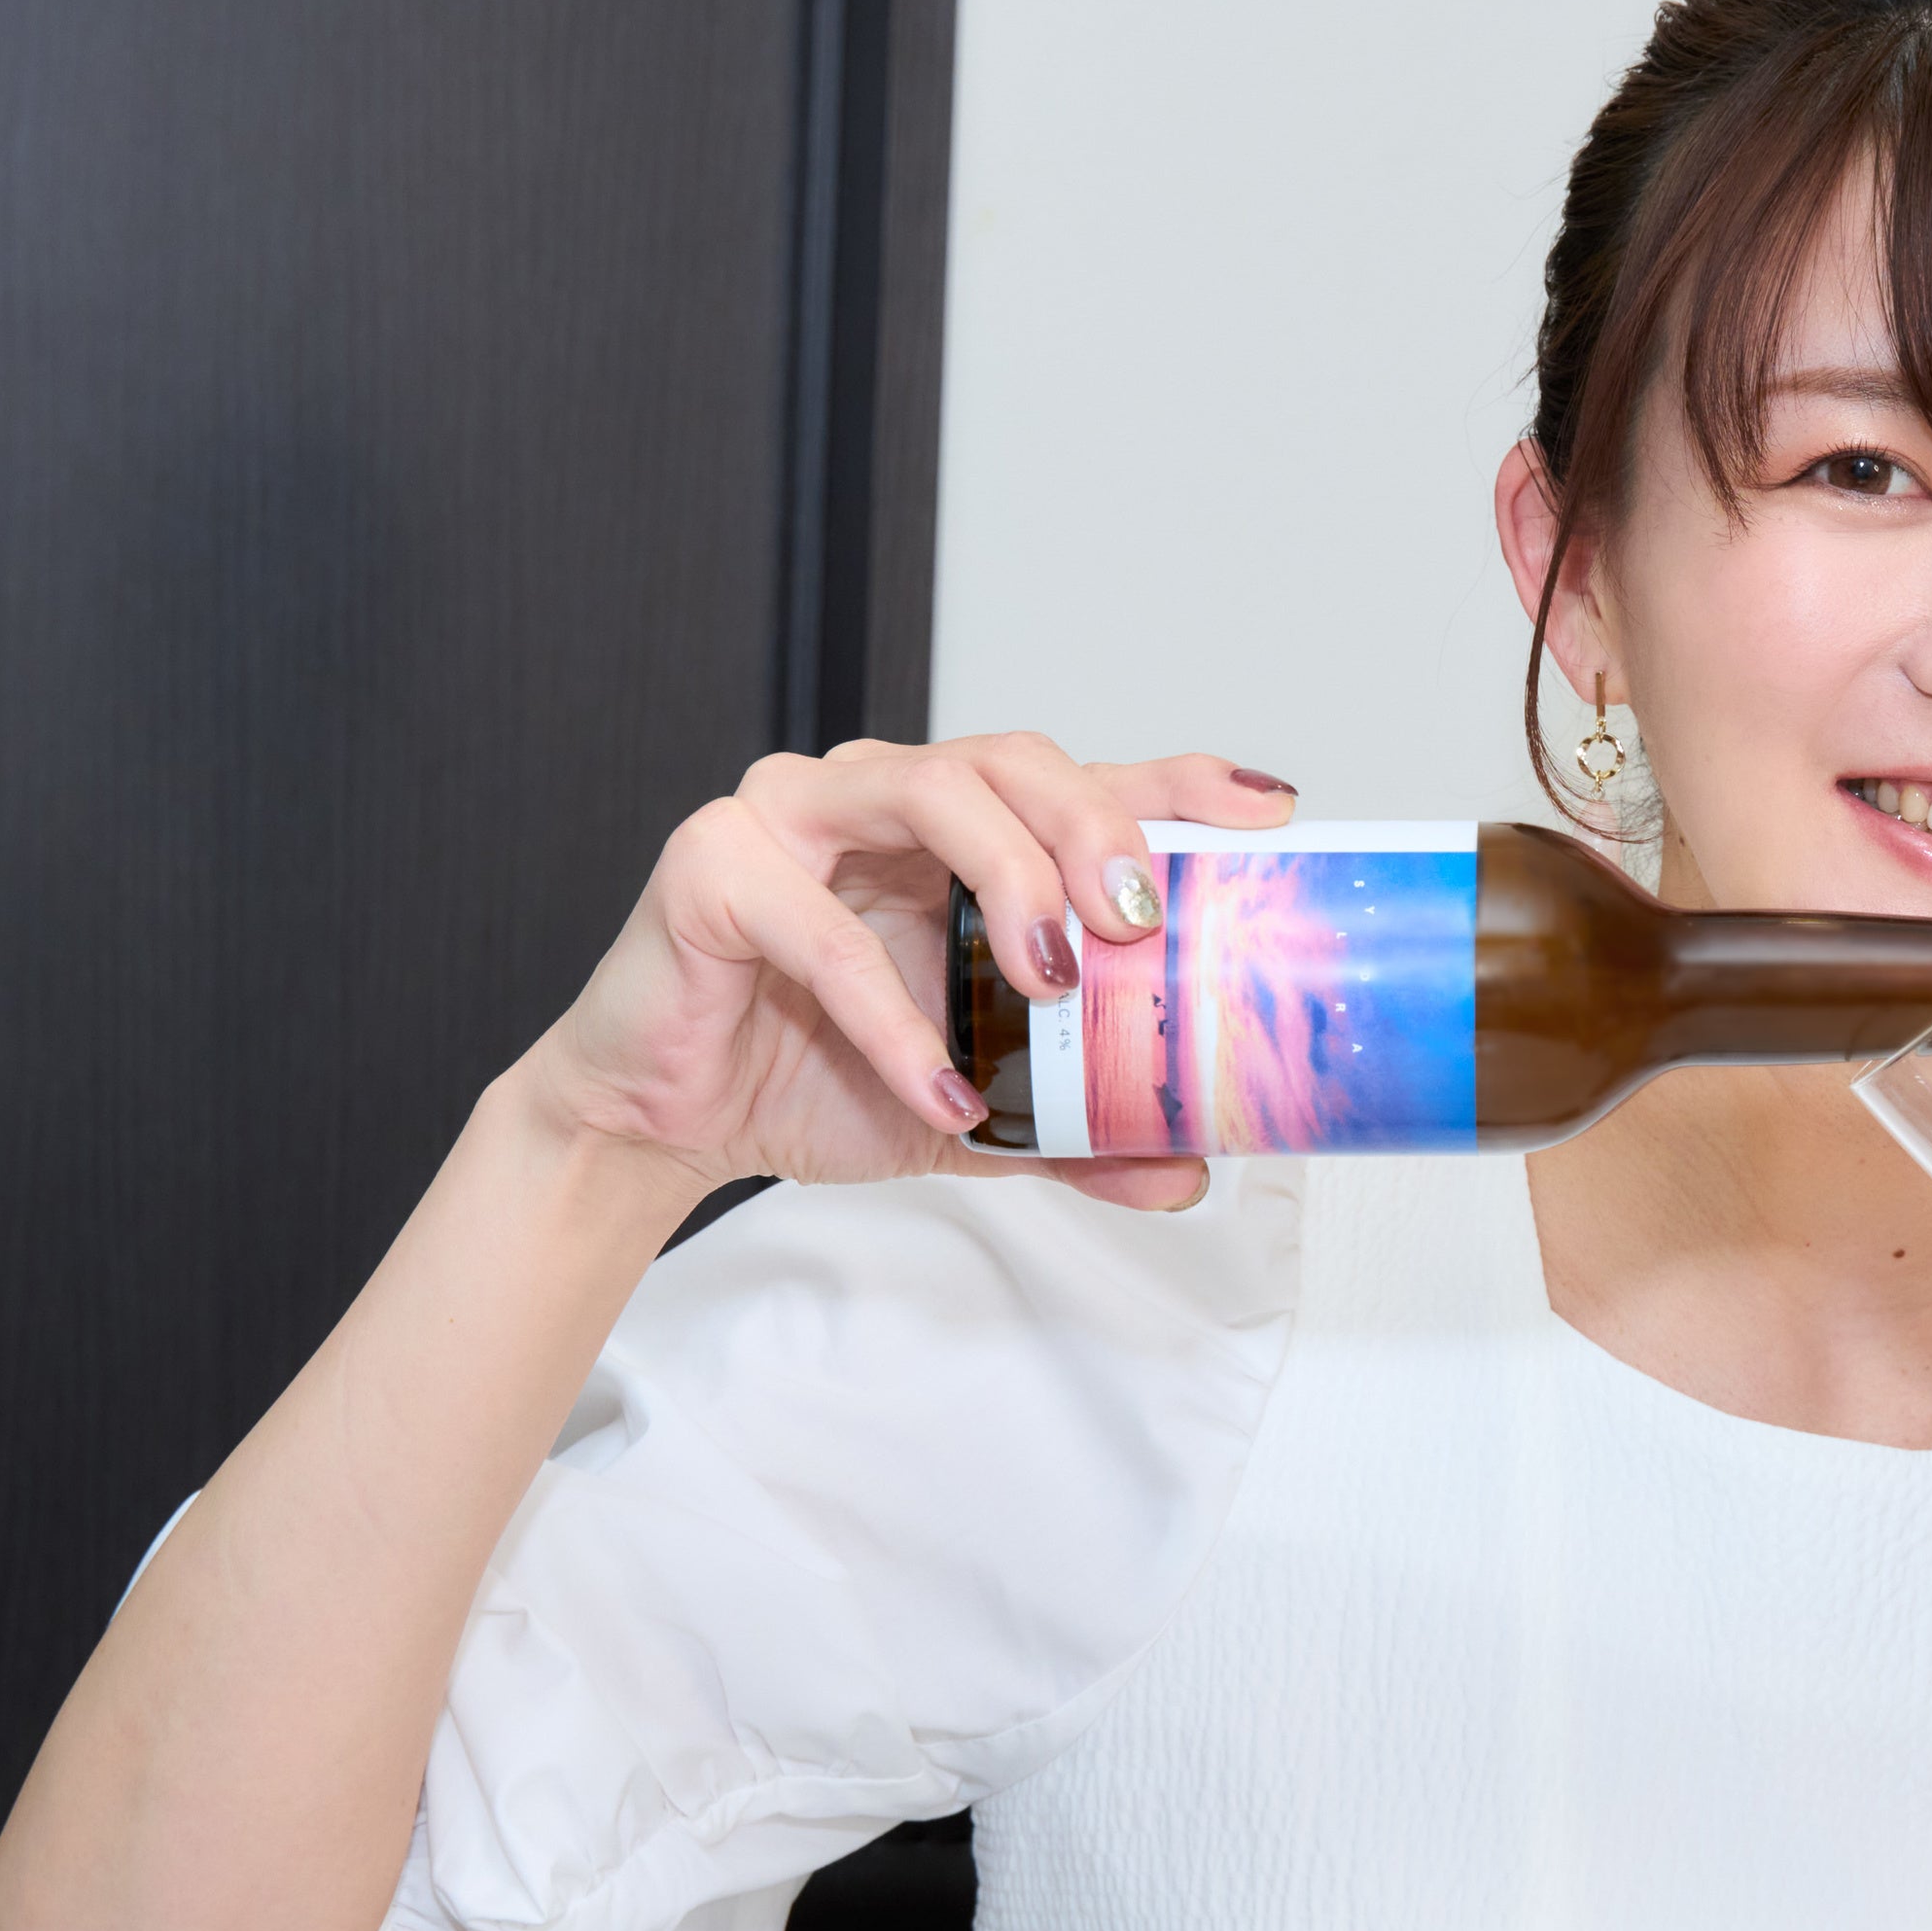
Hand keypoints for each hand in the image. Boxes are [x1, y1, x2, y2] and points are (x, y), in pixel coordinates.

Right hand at [522, 736, 1294, 1205]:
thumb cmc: (813, 1076)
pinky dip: (891, 1016)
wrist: (664, 1125)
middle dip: (1093, 826)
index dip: (1175, 781)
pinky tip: (934, 1090)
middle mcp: (881, 798)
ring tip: (1053, 980)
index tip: (1267, 813)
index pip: (1080, 780)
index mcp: (955, 834)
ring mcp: (792, 814)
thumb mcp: (975, 1112)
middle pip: (1011, 759)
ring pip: (930, 787)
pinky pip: (820, 927)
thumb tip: (1190, 1171)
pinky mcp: (714, 867)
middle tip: (1135, 921)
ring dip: (1009, 875)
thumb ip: (1075, 1130)